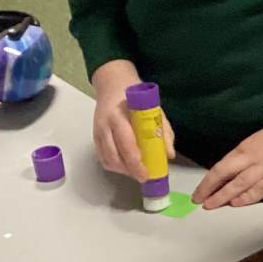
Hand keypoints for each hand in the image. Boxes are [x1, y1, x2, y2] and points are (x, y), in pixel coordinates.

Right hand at [90, 59, 173, 178]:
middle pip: (114, 156)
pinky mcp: (94, 138)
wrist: (112, 85)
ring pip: (107, 160)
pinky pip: (102, 158)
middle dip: (129, 170)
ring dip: (122, 170)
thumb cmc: (134, 97)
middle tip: (143, 176)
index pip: (126, 143)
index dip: (135, 162)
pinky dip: (114, 166)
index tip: (146, 173)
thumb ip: (162, 130)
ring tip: (136, 170)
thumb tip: (168, 154)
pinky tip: (126, 165)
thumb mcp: (153, 108)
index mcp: (118, 116)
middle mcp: (104, 125)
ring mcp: (97, 132)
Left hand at [193, 106, 262, 208]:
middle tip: (200, 202)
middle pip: (226, 177)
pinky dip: (247, 198)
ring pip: (239, 185)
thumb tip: (230, 173)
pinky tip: (236, 204)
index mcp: (245, 148)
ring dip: (224, 197)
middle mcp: (252, 159)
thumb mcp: (258, 141)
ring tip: (213, 206)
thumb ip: (245, 157)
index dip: (207, 182)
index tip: (199, 192)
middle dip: (211, 191)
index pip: (220, 168)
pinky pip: (260, 191)